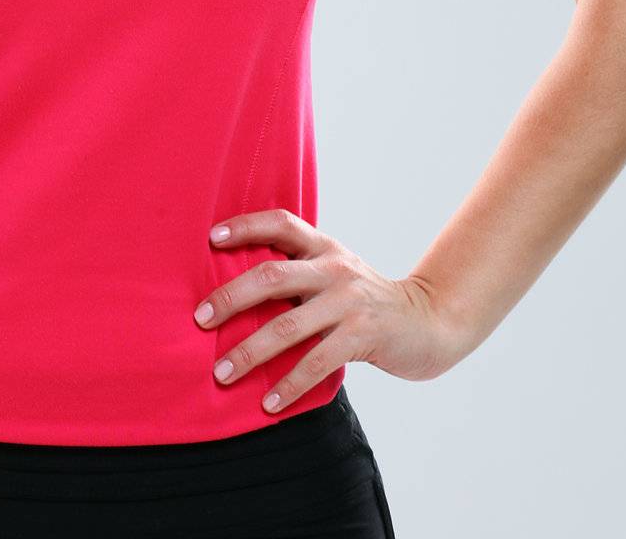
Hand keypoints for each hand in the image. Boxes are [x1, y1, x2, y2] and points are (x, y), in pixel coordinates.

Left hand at [193, 209, 469, 411]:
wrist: (426, 322)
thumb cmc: (363, 300)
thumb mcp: (334, 274)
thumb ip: (297, 274)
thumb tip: (233, 290)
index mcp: (323, 247)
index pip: (280, 223)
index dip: (245, 226)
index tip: (210, 239)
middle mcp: (334, 268)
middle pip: (272, 276)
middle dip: (230, 298)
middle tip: (199, 319)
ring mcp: (349, 302)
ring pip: (287, 325)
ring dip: (249, 352)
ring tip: (221, 372)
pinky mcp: (362, 336)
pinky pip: (316, 362)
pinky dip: (288, 384)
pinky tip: (269, 403)